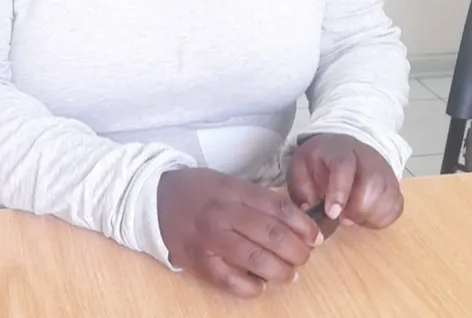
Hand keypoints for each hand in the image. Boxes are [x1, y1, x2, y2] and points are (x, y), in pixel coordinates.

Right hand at [157, 167, 321, 298]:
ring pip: (258, 261)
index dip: (303, 225)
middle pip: (273, 236)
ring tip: (290, 273)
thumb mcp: (228, 183)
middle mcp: (224, 214)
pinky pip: (234, 282)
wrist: (155, 200)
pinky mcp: (200, 263)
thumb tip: (294, 223)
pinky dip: (253, 287)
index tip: (316, 237)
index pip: (279, 208)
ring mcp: (211, 240)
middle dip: (298, 251)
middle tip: (304, 256)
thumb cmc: (198, 190)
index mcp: (234, 190)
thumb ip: (257, 199)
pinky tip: (260, 283)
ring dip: (282, 272)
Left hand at [288, 134, 403, 228]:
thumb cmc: (320, 161)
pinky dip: (382, 218)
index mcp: (339, 150)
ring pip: (388, 195)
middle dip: (357, 208)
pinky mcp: (394, 184)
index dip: (340, 192)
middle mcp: (366, 157)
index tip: (332, 214)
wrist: (344, 147)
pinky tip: (365, 218)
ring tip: (353, 218)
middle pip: (372, 182)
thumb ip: (301, 186)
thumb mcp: (301, 165)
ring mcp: (384, 170)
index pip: (345, 167)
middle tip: (343, 219)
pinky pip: (396, 206)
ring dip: (370, 215)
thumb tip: (307, 208)